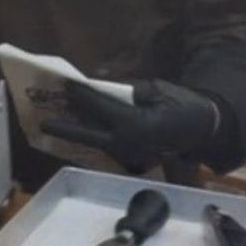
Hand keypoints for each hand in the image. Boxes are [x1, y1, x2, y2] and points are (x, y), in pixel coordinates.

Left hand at [41, 79, 219, 172]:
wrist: (204, 130)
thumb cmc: (181, 105)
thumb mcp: (155, 89)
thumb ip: (126, 89)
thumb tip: (100, 85)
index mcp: (135, 124)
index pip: (100, 108)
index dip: (81, 95)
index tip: (65, 85)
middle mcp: (129, 144)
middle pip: (89, 135)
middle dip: (65, 127)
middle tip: (42, 122)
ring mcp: (130, 156)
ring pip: (97, 142)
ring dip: (78, 133)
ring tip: (56, 121)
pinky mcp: (133, 160)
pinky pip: (107, 147)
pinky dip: (94, 138)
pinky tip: (81, 129)